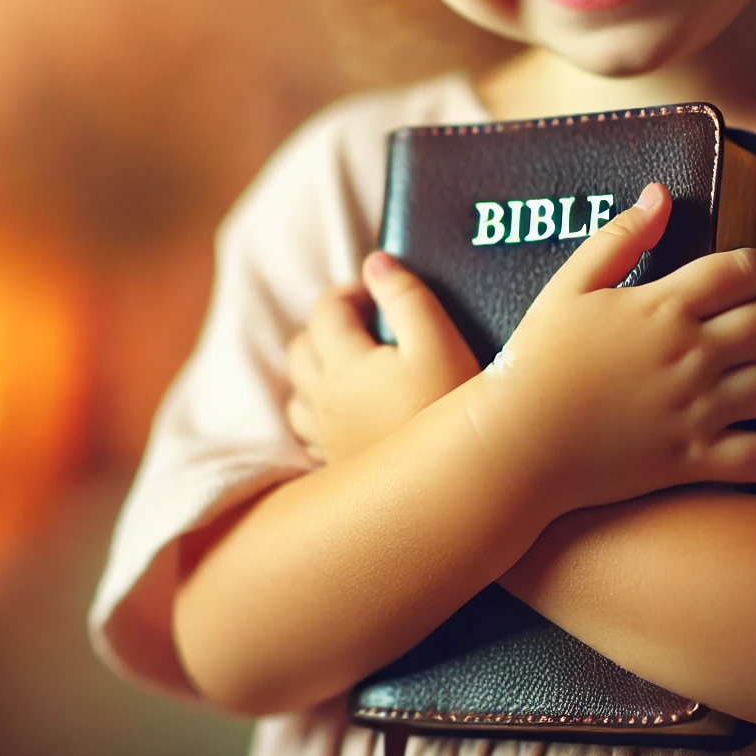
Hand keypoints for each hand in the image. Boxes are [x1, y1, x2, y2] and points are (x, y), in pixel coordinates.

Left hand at [285, 253, 478, 462]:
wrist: (458, 492)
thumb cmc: (452, 411)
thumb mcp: (439, 342)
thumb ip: (405, 296)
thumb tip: (374, 263)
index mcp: (343, 365)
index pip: (325, 311)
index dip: (348, 291)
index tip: (377, 291)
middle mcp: (324, 402)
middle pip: (300, 349)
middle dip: (327, 326)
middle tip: (367, 323)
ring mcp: (327, 439)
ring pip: (298, 393)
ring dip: (317, 369)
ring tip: (356, 365)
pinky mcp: (338, 468)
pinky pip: (309, 433)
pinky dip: (319, 412)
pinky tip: (349, 414)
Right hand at [467, 182, 755, 517]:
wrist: (518, 441)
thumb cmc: (537, 361)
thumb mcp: (567, 287)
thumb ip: (617, 238)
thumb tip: (659, 195)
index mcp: (662, 307)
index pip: (744, 269)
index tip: (750, 277)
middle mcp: (690, 354)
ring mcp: (697, 410)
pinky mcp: (695, 459)